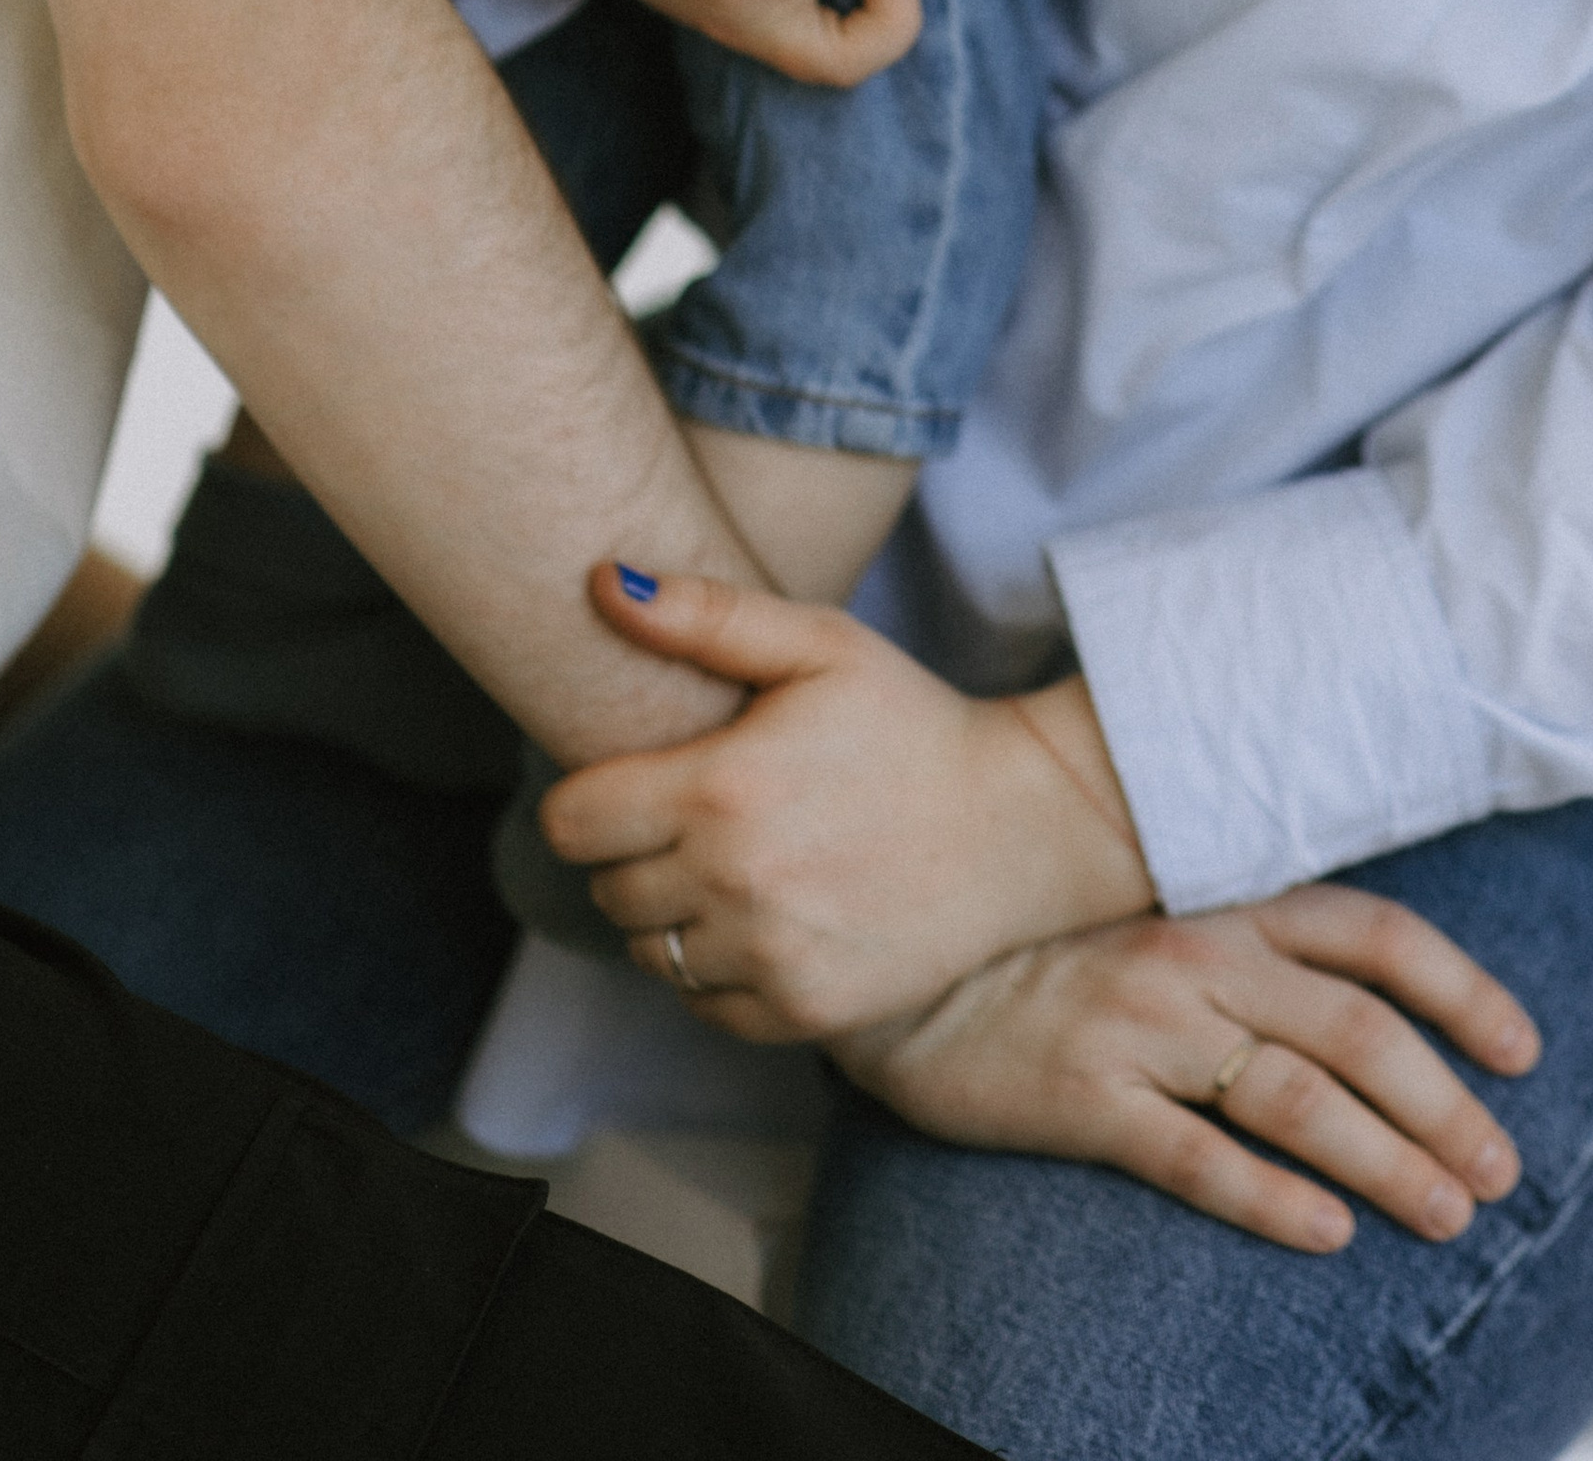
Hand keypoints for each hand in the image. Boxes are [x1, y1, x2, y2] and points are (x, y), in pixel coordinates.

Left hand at [538, 570, 1152, 1040]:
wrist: (1021, 823)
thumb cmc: (912, 720)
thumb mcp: (820, 644)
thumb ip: (706, 615)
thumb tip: (604, 582)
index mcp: (722, 789)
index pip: (571, 824)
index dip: (588, 802)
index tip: (634, 785)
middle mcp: (735, 883)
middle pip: (605, 892)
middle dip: (634, 855)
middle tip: (697, 822)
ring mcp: (770, 956)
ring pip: (650, 956)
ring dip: (672, 918)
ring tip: (734, 870)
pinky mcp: (803, 1010)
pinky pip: (705, 1007)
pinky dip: (718, 973)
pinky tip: (766, 920)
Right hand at [835, 892, 1540, 1256]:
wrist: (909, 971)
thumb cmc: (1055, 944)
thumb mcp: (1166, 907)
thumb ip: (1259, 930)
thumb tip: (1376, 981)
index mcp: (1227, 899)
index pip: (1376, 935)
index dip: (1461, 991)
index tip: (1523, 1052)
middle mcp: (1199, 954)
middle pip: (1358, 1030)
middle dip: (1446, 1105)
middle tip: (1504, 1170)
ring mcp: (1143, 1027)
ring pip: (1298, 1097)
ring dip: (1388, 1161)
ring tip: (1448, 1213)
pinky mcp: (1086, 1100)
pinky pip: (1198, 1156)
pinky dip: (1273, 1199)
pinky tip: (1329, 1236)